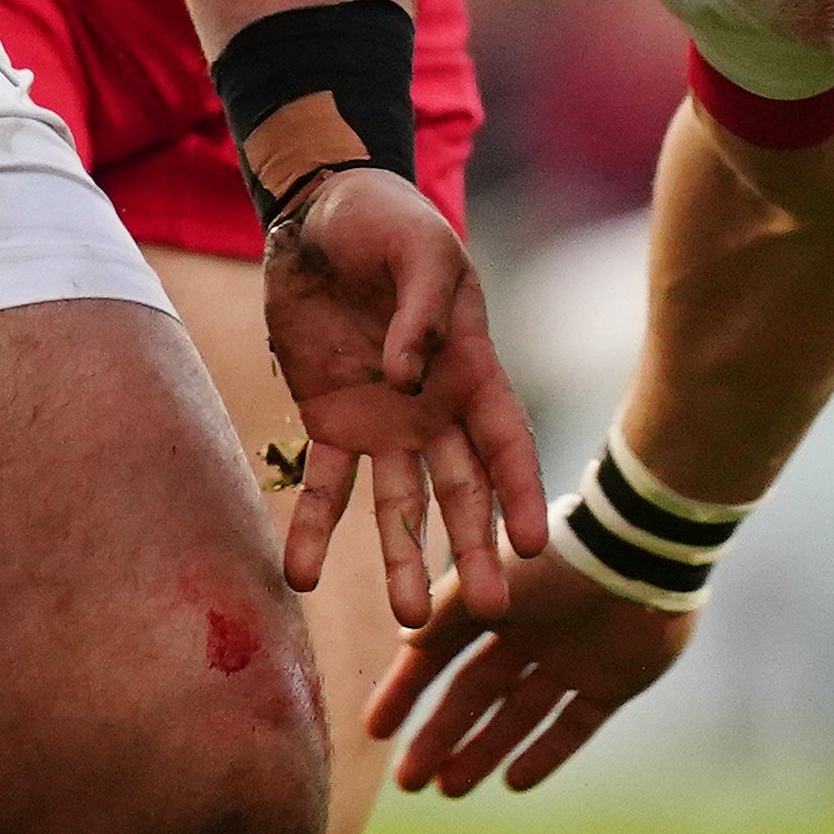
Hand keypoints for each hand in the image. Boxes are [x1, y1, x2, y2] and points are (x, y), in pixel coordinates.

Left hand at [261, 168, 546, 627]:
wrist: (323, 214)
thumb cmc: (388, 224)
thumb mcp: (419, 249)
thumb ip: (423, 310)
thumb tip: (408, 377)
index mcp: (472, 368)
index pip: (506, 441)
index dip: (521, 492)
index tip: (533, 546)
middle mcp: (434, 410)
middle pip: (463, 490)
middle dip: (476, 548)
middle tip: (490, 608)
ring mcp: (384, 423)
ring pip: (401, 504)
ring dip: (402, 560)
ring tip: (407, 619)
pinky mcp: (330, 421)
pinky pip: (324, 486)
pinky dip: (313, 531)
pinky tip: (301, 576)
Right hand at [367, 549, 694, 794]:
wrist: (642, 555)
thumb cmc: (561, 557)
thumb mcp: (492, 581)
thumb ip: (447, 611)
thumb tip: (404, 643)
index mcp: (496, 602)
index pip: (440, 654)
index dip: (407, 692)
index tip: (374, 731)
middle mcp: (530, 632)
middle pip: (475, 694)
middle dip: (440, 737)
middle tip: (408, 783)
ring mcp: (571, 659)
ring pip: (517, 716)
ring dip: (482, 752)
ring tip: (448, 790)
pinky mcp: (612, 684)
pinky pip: (573, 727)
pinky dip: (545, 754)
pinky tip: (513, 782)